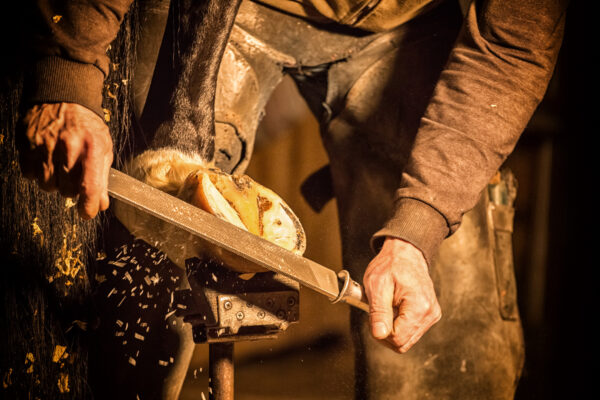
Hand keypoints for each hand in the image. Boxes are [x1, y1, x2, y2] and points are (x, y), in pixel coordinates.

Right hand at [18, 103, 112, 218]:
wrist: (62, 97)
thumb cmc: (86, 125)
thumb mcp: (103, 147)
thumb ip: (103, 177)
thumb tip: (101, 204)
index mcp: (92, 148)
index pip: (89, 187)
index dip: (88, 207)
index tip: (87, 213)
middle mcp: (68, 148)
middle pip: (67, 191)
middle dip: (73, 189)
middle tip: (75, 175)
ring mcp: (45, 147)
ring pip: (48, 186)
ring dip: (55, 182)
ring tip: (60, 165)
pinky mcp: (27, 146)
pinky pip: (30, 176)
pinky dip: (38, 173)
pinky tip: (46, 159)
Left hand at [363, 237, 440, 352]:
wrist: (405, 253)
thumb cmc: (391, 265)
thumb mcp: (377, 285)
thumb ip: (378, 312)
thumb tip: (379, 334)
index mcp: (420, 306)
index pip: (397, 339)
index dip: (380, 332)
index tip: (372, 316)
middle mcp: (430, 314)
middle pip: (402, 343)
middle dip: (385, 331)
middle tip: (377, 312)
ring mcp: (431, 316)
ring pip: (405, 339)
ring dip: (391, 328)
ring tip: (387, 306)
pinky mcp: (428, 316)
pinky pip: (410, 331)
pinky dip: (398, 324)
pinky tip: (394, 307)